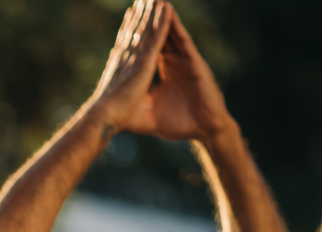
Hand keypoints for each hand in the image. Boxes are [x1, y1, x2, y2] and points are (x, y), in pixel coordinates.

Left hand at [95, 2, 231, 142]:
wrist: (205, 129)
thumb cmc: (180, 124)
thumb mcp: (151, 114)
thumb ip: (138, 106)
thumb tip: (116, 113)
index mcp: (163, 70)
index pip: (147, 48)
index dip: (137, 35)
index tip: (126, 20)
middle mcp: (173, 61)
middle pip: (157, 35)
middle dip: (148, 19)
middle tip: (138, 0)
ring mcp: (184, 60)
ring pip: (169, 33)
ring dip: (160, 16)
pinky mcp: (193, 63)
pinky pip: (182, 41)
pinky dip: (175, 27)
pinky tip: (168, 12)